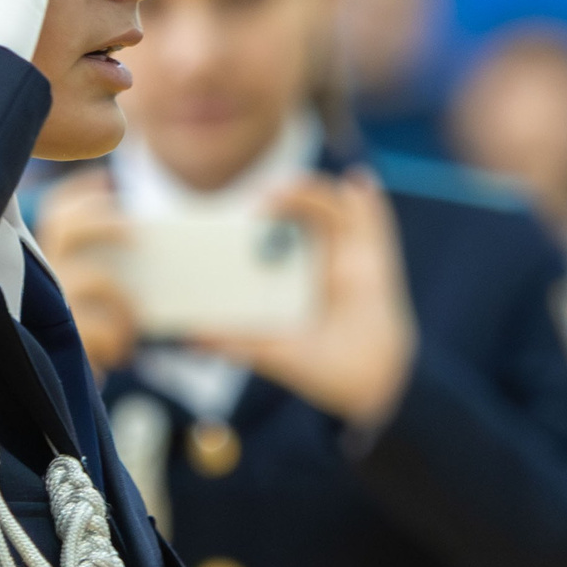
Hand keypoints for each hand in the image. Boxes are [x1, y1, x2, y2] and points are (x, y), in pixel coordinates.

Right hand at [35, 168, 139, 373]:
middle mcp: (37, 276)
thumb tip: (150, 250)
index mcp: (47, 261)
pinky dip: (117, 339)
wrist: (59, 403)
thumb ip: (110, 274)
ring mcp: (42, 306)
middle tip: (138, 235)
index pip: (56, 210)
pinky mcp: (56, 341)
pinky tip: (120, 355)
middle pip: (62, 227)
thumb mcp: (97, 305)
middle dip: (102, 222)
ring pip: (89, 280)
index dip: (81, 190)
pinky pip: (97, 329)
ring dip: (122, 300)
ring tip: (132, 326)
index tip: (111, 179)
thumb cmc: (84, 345)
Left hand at [212, 171, 417, 430]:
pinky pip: (375, 223)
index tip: (246, 211)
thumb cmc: (323, 369)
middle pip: (304, 212)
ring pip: (334, 210)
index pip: (275, 234)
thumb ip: (237, 343)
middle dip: (287, 197)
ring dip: (314, 193)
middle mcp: (321, 261)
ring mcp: (349, 257)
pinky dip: (369, 200)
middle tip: (264, 200)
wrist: (368, 384)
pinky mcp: (376, 261)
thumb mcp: (272, 352)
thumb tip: (191, 339)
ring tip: (292, 190)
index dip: (264, 214)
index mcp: (293, 276)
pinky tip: (358, 182)